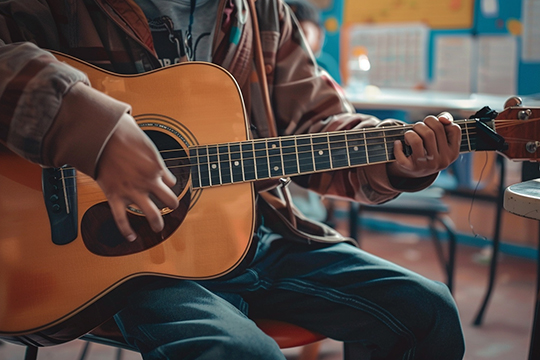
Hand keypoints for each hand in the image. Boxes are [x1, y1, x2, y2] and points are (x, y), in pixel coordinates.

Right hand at [95, 113, 178, 240]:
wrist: (100, 134)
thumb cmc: (123, 135)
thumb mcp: (148, 145)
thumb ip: (157, 161)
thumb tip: (166, 176)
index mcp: (157, 168)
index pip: (171, 182)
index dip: (169, 183)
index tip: (165, 184)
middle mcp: (148, 182)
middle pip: (170, 201)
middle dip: (172, 205)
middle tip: (170, 208)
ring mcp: (132, 191)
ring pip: (152, 214)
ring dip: (157, 223)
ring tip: (158, 228)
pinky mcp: (114, 196)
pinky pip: (121, 219)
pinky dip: (126, 230)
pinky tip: (131, 237)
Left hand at [387, 112, 460, 178]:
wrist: (413, 171)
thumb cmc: (427, 149)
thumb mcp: (441, 140)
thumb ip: (445, 124)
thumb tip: (443, 118)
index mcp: (453, 153)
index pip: (454, 129)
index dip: (440, 121)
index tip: (432, 125)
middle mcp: (442, 161)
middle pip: (433, 131)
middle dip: (421, 124)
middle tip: (416, 128)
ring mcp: (426, 166)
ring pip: (417, 139)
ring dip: (410, 132)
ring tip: (409, 135)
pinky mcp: (411, 168)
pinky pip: (402, 152)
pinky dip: (398, 145)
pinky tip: (398, 144)